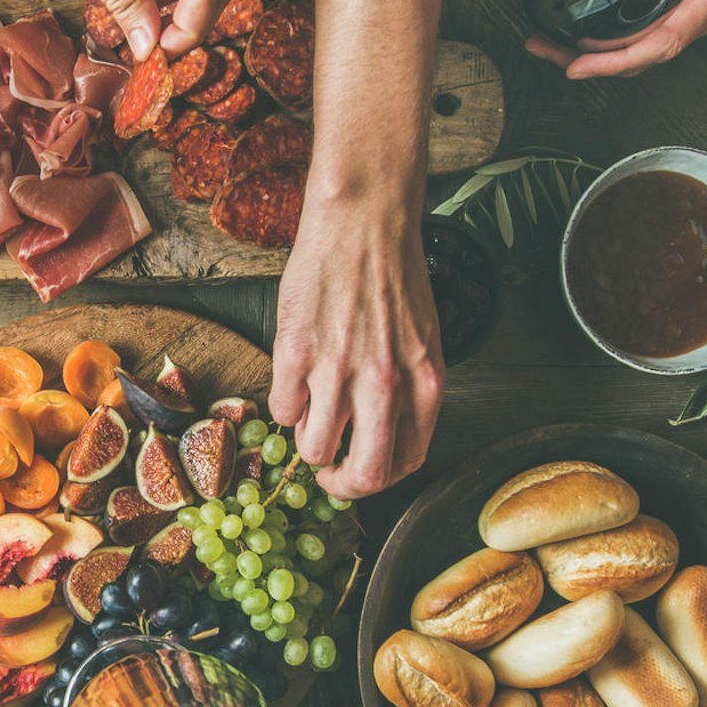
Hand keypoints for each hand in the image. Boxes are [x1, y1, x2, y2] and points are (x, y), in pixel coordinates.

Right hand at [269, 200, 443, 498]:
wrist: (363, 222)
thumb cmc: (393, 275)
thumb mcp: (422, 341)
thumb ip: (408, 392)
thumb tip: (381, 437)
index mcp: (425, 385)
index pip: (404, 464)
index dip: (376, 478)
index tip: (359, 469)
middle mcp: (384, 386)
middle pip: (362, 476)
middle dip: (340, 484)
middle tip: (327, 471)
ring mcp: (337, 372)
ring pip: (312, 449)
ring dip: (308, 437)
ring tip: (310, 407)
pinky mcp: (295, 354)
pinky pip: (282, 411)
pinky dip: (285, 403)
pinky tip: (296, 374)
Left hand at [525, 0, 706, 78]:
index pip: (664, 41)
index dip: (617, 60)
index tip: (578, 64)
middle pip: (646, 56)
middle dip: (591, 62)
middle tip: (542, 48)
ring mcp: (704, 10)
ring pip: (649, 50)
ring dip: (601, 55)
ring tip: (554, 44)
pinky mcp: (698, 2)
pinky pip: (656, 34)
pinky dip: (619, 41)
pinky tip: (590, 32)